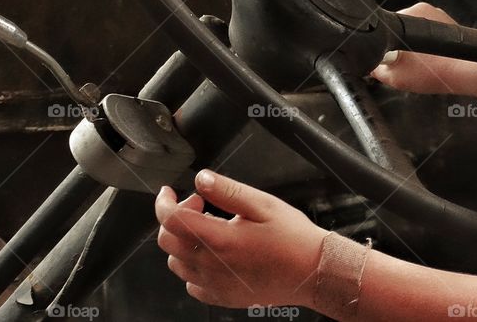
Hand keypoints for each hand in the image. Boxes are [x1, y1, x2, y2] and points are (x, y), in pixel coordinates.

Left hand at [155, 169, 325, 309]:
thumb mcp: (263, 204)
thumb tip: (201, 179)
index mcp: (220, 239)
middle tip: (200, 204)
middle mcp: (211, 265)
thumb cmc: (294, 239)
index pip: (172, 220)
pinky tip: (215, 253)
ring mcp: (214, 284)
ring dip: (184, 241)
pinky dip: (194, 265)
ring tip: (211, 228)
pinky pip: (192, 283)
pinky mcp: (222, 296)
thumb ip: (228, 190)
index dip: (164, 202)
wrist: (312, 272)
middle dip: (177, 217)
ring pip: (176, 262)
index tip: (169, 192)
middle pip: (168, 241)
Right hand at [370, 2, 472, 94]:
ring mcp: (437, 15)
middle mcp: (423, 10)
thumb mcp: (394, 76)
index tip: (386, 57)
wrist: (467, 73)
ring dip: (413, 46)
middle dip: (398, 46)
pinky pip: (429, 34)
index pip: (385, 27)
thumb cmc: (436, 72)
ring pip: (414, 31)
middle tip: (402, 64)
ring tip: (419, 64)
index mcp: (407, 15)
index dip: (383, 45)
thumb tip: (370, 65)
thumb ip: (376, 68)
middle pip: (399, 29)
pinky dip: (427, 47)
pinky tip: (430, 60)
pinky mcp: (448, 24)